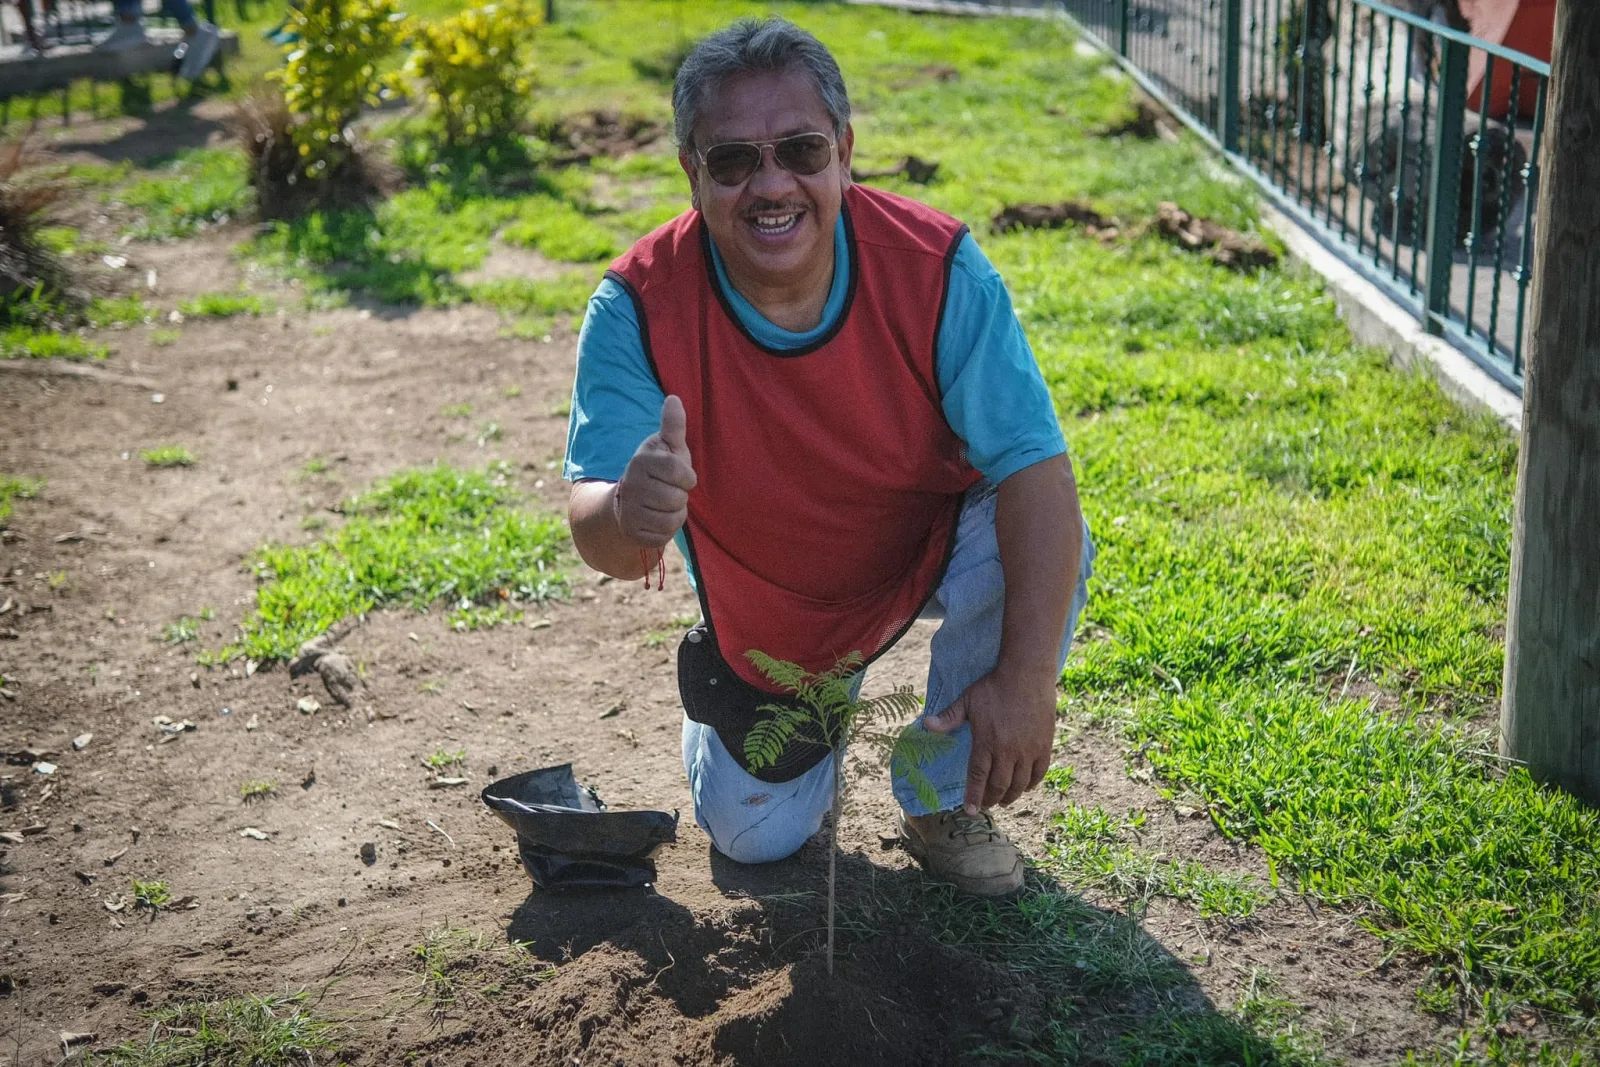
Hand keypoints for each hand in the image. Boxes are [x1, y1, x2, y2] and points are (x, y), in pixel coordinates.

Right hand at [615, 395, 696, 547]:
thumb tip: (674, 399)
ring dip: (675, 514)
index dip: (687, 477)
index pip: (681, 473)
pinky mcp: (631, 532)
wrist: (630, 500)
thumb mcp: (668, 447)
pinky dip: (666, 530)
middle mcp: (631, 485)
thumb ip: (673, 426)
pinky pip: (663, 537)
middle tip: (668, 491)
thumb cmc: (658, 470)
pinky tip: (656, 518)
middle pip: (677, 499)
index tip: (681, 476)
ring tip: (664, 505)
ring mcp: (628, 510)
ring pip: (671, 520)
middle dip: (680, 497)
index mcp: (642, 461)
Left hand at [923, 666, 1056, 814]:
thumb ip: (948, 717)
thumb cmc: (994, 686)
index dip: (974, 796)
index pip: (978, 777)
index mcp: (986, 742)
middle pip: (999, 785)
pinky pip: (1039, 772)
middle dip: (991, 799)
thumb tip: (925, 725)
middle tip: (986, 805)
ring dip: (1011, 796)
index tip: (970, 811)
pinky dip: (1032, 784)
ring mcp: (1028, 750)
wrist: (1027, 674)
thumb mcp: (967, 700)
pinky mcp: (1044, 745)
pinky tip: (1026, 787)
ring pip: (1020, 784)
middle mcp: (1008, 751)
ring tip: (1004, 800)